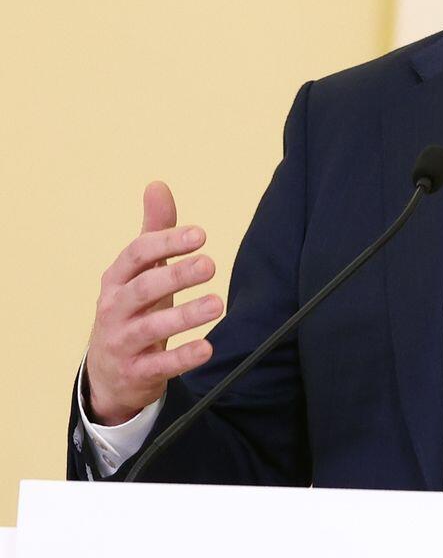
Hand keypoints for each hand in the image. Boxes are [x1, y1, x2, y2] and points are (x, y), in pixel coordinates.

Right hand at [84, 182, 219, 422]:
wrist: (109, 372)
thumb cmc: (132, 310)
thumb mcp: (139, 272)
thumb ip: (153, 231)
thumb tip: (158, 185)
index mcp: (116, 279)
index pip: (136, 255)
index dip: (166, 242)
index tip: (201, 235)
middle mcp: (114, 308)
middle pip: (142, 289)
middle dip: (175, 276)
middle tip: (211, 265)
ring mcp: (121, 342)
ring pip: (149, 327)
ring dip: (184, 315)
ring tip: (217, 304)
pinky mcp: (135, 372)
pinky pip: (159, 365)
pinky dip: (182, 358)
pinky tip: (207, 348)